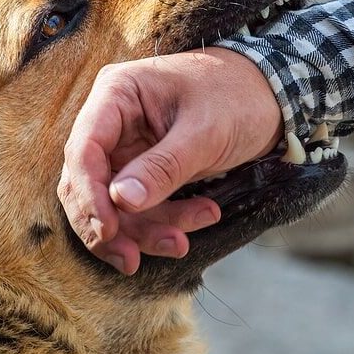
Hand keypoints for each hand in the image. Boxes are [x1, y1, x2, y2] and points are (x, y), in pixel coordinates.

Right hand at [57, 47, 282, 273]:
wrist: (269, 96)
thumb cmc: (237, 96)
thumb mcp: (204, 132)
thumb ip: (163, 167)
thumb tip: (120, 202)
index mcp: (117, 94)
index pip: (83, 150)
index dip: (89, 195)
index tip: (108, 231)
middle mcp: (112, 121)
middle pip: (88, 183)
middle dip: (111, 226)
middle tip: (131, 260)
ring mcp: (127, 147)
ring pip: (114, 204)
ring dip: (143, 230)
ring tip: (182, 242)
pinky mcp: (144, 169)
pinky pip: (141, 207)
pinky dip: (163, 222)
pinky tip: (201, 217)